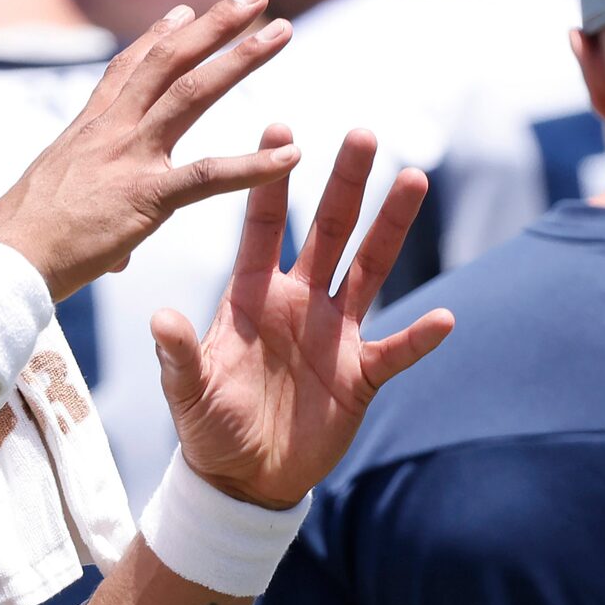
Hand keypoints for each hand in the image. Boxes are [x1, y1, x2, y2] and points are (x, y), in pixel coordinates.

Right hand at [0, 0, 295, 299]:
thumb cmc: (22, 244)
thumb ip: (98, 218)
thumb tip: (118, 253)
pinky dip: (254, 166)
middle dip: (215, 24)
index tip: (185, 9)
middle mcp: (110, 130)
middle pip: (169, 61)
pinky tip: (293, 155)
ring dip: (241, 58)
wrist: (2, 262)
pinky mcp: (146, 197)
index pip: (127, 69)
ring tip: (283, 31)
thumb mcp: (57, 208)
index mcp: (87, 129)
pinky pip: (209, 176)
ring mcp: (129, 157)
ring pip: (193, 93)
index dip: (158, 36)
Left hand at [155, 126, 455, 508]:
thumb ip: (178, 356)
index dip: (270, 180)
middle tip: (364, 134)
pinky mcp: (360, 375)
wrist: (243, 478)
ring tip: (413, 181)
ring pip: (369, 269)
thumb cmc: (208, 427)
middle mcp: (299, 301)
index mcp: (252, 295)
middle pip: (329, 231)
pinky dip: (418, 338)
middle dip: (346, 184)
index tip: (278, 127)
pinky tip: (444, 319)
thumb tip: (160, 318)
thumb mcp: (187, 392)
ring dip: (391, 228)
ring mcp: (334, 334)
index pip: (262, 226)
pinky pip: (395, 350)